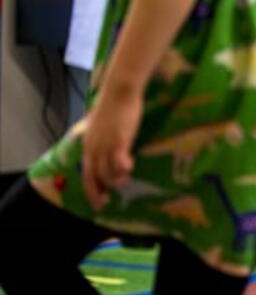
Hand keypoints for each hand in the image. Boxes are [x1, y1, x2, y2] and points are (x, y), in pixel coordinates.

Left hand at [81, 84, 142, 210]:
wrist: (119, 91)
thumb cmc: (112, 106)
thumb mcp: (100, 127)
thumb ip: (100, 139)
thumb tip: (105, 149)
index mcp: (88, 145)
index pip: (86, 173)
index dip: (90, 189)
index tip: (97, 202)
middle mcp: (93, 147)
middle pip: (93, 177)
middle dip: (99, 192)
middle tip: (107, 203)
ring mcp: (105, 144)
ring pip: (107, 172)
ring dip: (116, 179)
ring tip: (126, 179)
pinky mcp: (119, 139)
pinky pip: (119, 160)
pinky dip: (123, 167)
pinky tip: (130, 166)